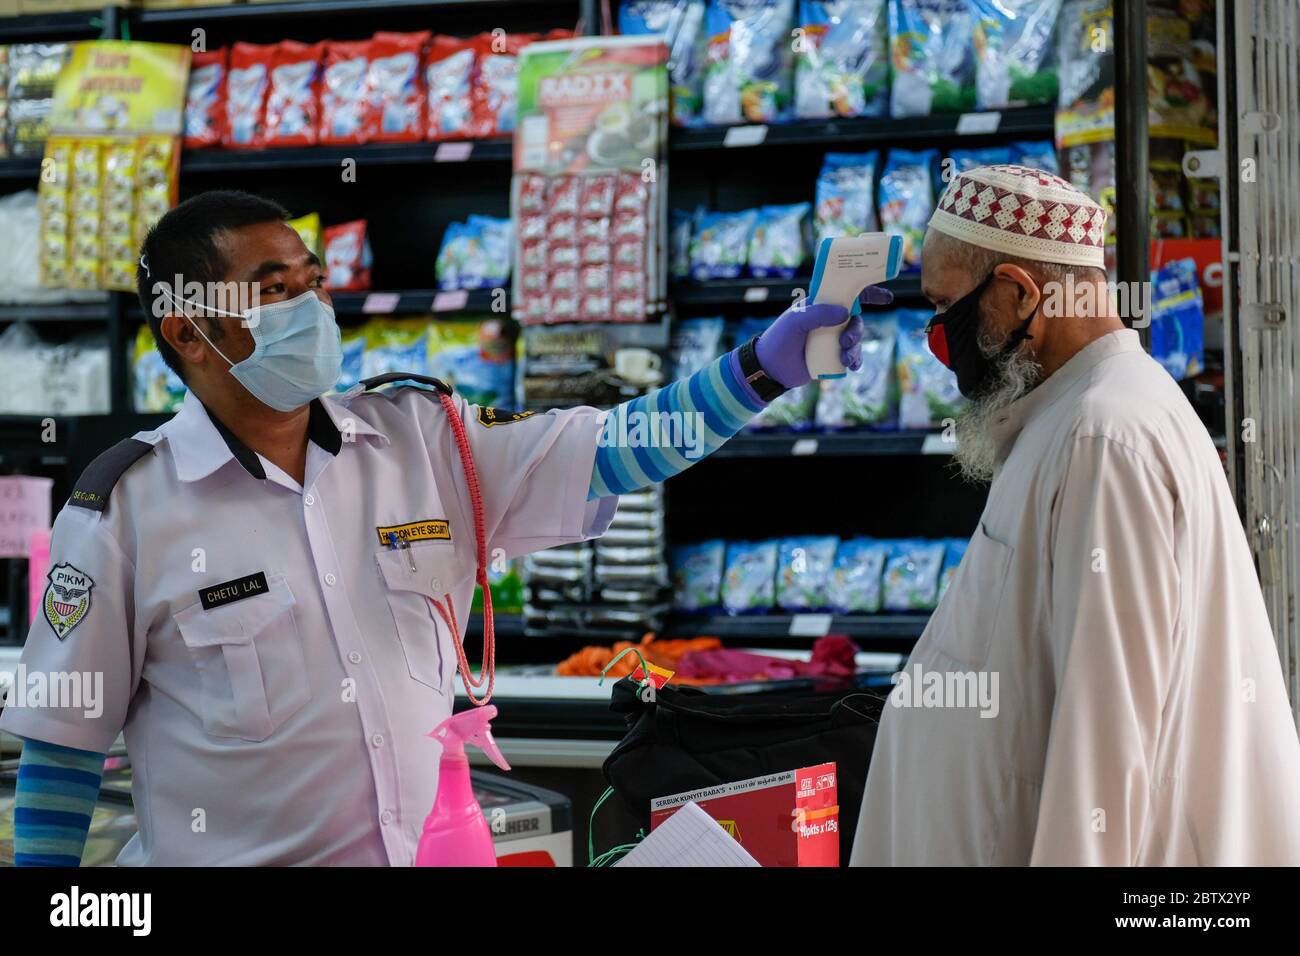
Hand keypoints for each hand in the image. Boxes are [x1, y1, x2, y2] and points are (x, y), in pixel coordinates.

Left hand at [755, 285, 894, 388]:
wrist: (771, 368)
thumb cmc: (779, 338)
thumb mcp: (796, 321)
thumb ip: (819, 313)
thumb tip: (845, 313)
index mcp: (821, 304)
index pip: (847, 292)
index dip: (868, 292)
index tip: (886, 297)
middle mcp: (829, 319)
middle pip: (855, 319)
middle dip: (856, 331)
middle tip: (846, 341)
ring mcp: (831, 338)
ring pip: (855, 339)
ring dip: (855, 348)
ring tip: (844, 358)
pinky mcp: (832, 356)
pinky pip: (852, 356)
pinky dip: (856, 360)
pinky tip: (852, 366)